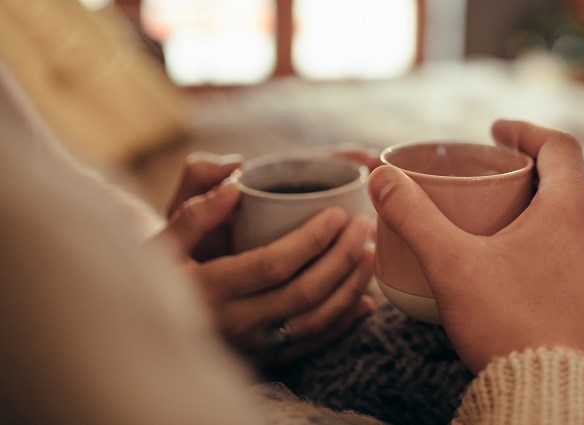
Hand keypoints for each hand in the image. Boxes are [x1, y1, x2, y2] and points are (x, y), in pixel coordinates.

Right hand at [153, 151, 378, 366]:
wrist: (150, 330)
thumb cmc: (162, 275)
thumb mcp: (163, 243)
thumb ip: (194, 212)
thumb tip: (234, 184)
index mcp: (210, 288)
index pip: (273, 264)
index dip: (311, 239)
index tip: (337, 214)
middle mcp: (234, 322)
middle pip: (303, 293)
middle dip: (341, 258)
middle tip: (363, 227)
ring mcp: (253, 345)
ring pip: (315, 321)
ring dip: (350, 287)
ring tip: (370, 254)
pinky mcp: (266, 359)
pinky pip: (313, 344)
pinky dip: (344, 323)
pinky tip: (365, 301)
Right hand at [367, 120, 583, 375]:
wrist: (551, 394)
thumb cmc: (506, 324)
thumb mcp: (450, 265)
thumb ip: (413, 216)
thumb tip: (380, 176)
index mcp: (574, 209)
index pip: (560, 146)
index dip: (526, 130)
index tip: (496, 131)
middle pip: (568, 183)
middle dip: (529, 174)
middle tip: (492, 179)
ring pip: (576, 223)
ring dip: (543, 212)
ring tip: (503, 223)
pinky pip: (580, 258)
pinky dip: (553, 247)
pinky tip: (522, 270)